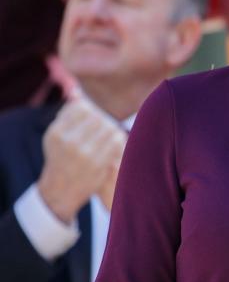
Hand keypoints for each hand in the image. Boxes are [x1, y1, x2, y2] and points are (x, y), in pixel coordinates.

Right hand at [37, 98, 126, 221]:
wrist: (60, 190)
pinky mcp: (99, 164)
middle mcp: (68, 142)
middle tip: (105, 124)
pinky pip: (116, 142)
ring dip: (112, 128)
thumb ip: (67, 113)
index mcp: (56, 132)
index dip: (90, 110)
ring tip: (111, 133)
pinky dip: (118, 140)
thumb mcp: (57, 135)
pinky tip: (115, 142)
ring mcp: (84, 153)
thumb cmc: (60, 158)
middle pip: (97, 116)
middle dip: (103, 119)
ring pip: (109, 127)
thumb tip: (76, 90)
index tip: (92, 116)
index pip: (80, 108)